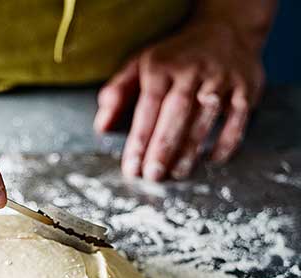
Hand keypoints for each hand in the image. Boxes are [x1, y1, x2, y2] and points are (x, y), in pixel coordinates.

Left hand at [94, 20, 266, 180]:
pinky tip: (211, 161)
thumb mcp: (140, 64)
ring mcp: (222, 79)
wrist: (227, 28)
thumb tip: (102, 127)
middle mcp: (193, 71)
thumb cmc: (175, 57)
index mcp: (162, 67)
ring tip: (177, 174)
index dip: (139, 140)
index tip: (131, 168)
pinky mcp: (246, 88)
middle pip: (176, 115)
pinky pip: (237, 120)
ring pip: (205, 120)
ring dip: (190, 151)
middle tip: (153, 176)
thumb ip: (117, 93)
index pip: (148, 107)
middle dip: (163, 149)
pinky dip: (225, 143)